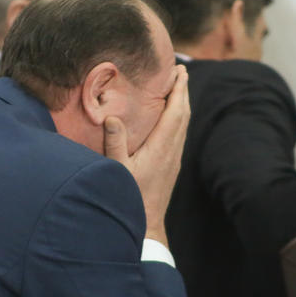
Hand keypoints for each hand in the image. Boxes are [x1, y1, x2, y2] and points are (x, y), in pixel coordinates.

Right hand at [104, 65, 189, 243]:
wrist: (148, 224)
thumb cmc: (130, 196)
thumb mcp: (117, 169)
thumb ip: (115, 142)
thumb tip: (112, 116)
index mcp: (161, 147)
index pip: (175, 112)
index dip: (178, 90)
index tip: (179, 72)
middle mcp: (172, 150)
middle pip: (183, 114)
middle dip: (183, 91)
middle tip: (181, 71)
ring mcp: (174, 158)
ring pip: (183, 124)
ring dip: (182, 104)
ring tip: (178, 88)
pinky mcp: (172, 165)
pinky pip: (180, 134)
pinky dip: (179, 118)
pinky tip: (172, 117)